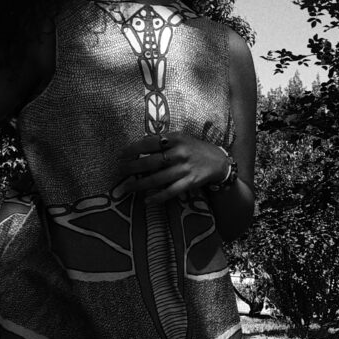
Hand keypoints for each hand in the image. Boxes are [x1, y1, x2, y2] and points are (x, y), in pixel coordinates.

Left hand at [116, 131, 230, 204]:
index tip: (121, 154)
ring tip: (126, 188)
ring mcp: (184, 169)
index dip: (133, 148)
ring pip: (157, 179)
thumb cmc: (195, 148)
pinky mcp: (190, 182)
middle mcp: (179, 153)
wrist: (218, 161)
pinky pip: (170, 191)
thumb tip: (141, 142)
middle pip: (150, 162)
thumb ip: (163, 140)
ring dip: (139, 184)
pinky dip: (158, 197)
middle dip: (132, 167)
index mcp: (176, 139)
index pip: (150, 142)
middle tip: (120, 171)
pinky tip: (147, 200)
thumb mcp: (181, 138)